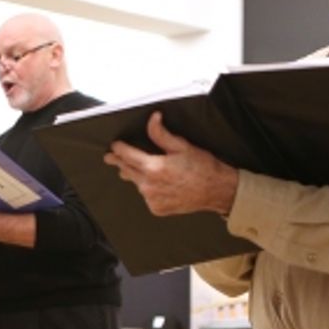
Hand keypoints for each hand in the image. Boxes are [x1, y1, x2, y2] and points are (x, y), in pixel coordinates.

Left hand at [104, 112, 238, 215]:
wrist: (217, 190)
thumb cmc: (202, 167)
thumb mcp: (182, 146)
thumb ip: (161, 134)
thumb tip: (152, 119)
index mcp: (153, 168)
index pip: (126, 155)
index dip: (118, 149)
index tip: (114, 145)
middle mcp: (148, 186)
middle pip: (126, 170)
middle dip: (119, 162)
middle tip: (111, 157)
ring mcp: (151, 199)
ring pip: (135, 183)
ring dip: (135, 175)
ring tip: (140, 168)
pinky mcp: (156, 209)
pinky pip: (146, 196)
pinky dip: (148, 189)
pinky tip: (158, 184)